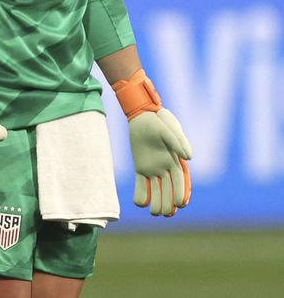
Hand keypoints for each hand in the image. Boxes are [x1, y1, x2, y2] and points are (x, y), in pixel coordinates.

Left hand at [114, 69, 193, 216]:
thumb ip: (178, 142)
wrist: (143, 115)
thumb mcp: (170, 128)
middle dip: (169, 202)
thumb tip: (188, 157)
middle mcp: (166, 168)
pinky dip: (141, 193)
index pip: (181, 181)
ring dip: (156, 202)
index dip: (181, 192)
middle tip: (166, 214)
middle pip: (169, 189)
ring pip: (157, 189)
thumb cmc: (160, 121)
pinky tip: (140, 203)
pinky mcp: (141, 167)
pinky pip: (141, 183)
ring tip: (154, 213)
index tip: (181, 204)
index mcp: (176, 160)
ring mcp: (153, 168)